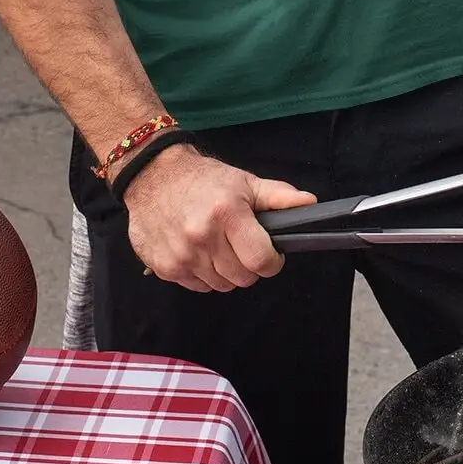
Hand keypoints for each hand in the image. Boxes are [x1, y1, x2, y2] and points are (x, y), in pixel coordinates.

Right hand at [119, 144, 316, 293]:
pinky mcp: (164, 267)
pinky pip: (198, 287)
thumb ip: (279, 197)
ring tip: (217, 245)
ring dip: (225, 271)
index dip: (271, 261)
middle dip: (248, 266)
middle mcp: (202, 237)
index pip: (261, 261)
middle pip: (243, 278)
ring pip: (221, 285)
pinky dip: (203, 275)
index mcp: (227, 214)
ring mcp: (181, 255)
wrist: (152, 176)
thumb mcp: (245, 182)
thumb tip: (310, 203)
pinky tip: (198, 251)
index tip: (269, 253)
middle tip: (240, 245)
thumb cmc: (203, 180)